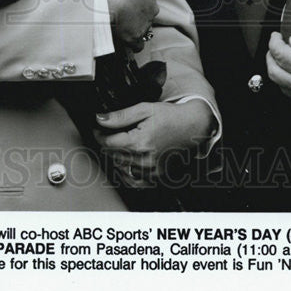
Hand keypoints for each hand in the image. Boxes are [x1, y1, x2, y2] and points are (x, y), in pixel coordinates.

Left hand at [94, 100, 215, 186]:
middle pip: (112, 155)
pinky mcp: (156, 177)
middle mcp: (145, 160)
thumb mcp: (145, 109)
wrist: (192, 126)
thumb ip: (121, 116)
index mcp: (140, 142)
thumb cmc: (171, 117)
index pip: (108, 143)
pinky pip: (133, 181)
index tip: (98, 129)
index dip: (99, 134)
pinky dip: (126, 172)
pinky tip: (127, 161)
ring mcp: (151, 171)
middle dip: (107, 144)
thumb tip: (100, 119)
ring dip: (115, 156)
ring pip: (120, 167)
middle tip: (109, 133)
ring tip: (120, 144)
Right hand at [101, 0, 158, 52]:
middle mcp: (151, 6)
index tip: (128, 3)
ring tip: (121, 28)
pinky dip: (132, 45)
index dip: (137, 2)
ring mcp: (145, 22)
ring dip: (135, 28)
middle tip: (122, 15)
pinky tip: (125, 43)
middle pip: (148, 13)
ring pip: (144, 28)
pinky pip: (138, 45)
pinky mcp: (136, 36)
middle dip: (137, 15)